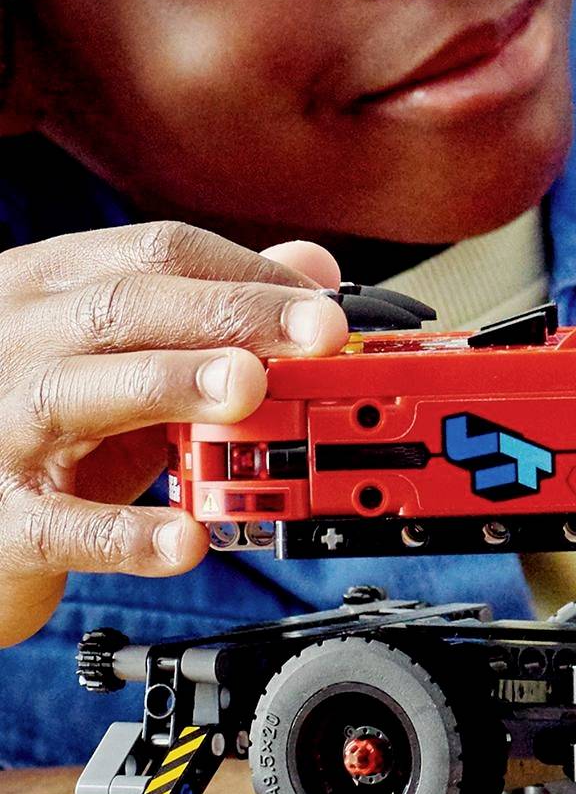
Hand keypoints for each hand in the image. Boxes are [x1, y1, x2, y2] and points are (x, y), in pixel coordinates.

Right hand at [0, 222, 347, 646]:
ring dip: (172, 385)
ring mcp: (0, 431)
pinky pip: (61, 525)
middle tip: (318, 334)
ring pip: (75, 394)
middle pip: (124, 308)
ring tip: (251, 390)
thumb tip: (312, 266)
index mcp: (50, 291)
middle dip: (232, 315)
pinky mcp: (1, 521)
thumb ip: (215, 310)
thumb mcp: (128, 354)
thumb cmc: (45, 424)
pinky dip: (126, 532)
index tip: (325, 305)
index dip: (249, 274)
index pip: (155, 256)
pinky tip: (186, 537)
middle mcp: (17, 346)